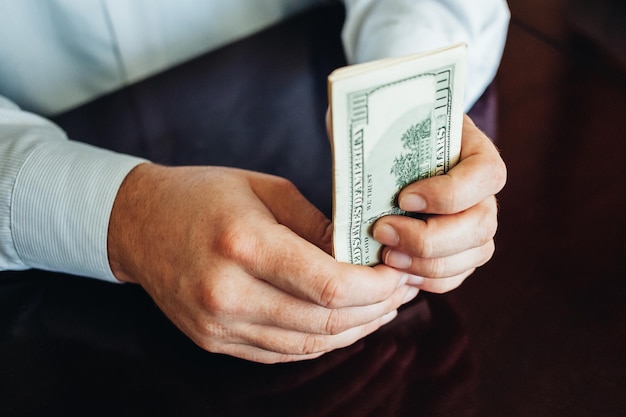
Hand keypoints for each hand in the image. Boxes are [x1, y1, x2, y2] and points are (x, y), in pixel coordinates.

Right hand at [107, 165, 418, 362]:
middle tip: (402, 291)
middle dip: (375, 309)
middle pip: (326, 321)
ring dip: (354, 329)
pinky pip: (284, 352)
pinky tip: (344, 323)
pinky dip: (321, 341)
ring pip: (309, 344)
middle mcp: (228, 293)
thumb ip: (319, 225)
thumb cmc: (203, 195)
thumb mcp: (267, 190)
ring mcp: (219, 325)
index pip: (330, 284)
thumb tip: (365, 252)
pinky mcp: (215, 341)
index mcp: (244, 244)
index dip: (376, 286)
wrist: (138, 224)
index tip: (400, 273)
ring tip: (382, 309)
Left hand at [371, 114, 506, 292]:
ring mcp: (475, 222)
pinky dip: (426, 279)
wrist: (380, 146)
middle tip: (382, 232)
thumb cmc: (381, 130)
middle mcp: (482, 189)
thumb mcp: (381, 117)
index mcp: (472, 148)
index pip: (486, 174)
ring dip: (425, 264)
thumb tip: (356, 137)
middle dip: (429, 238)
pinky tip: (396, 269)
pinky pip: (455, 275)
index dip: (448, 194)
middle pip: (481, 225)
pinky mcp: (460, 251)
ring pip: (472, 255)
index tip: (403, 197)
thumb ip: (379, 124)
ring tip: (385, 255)